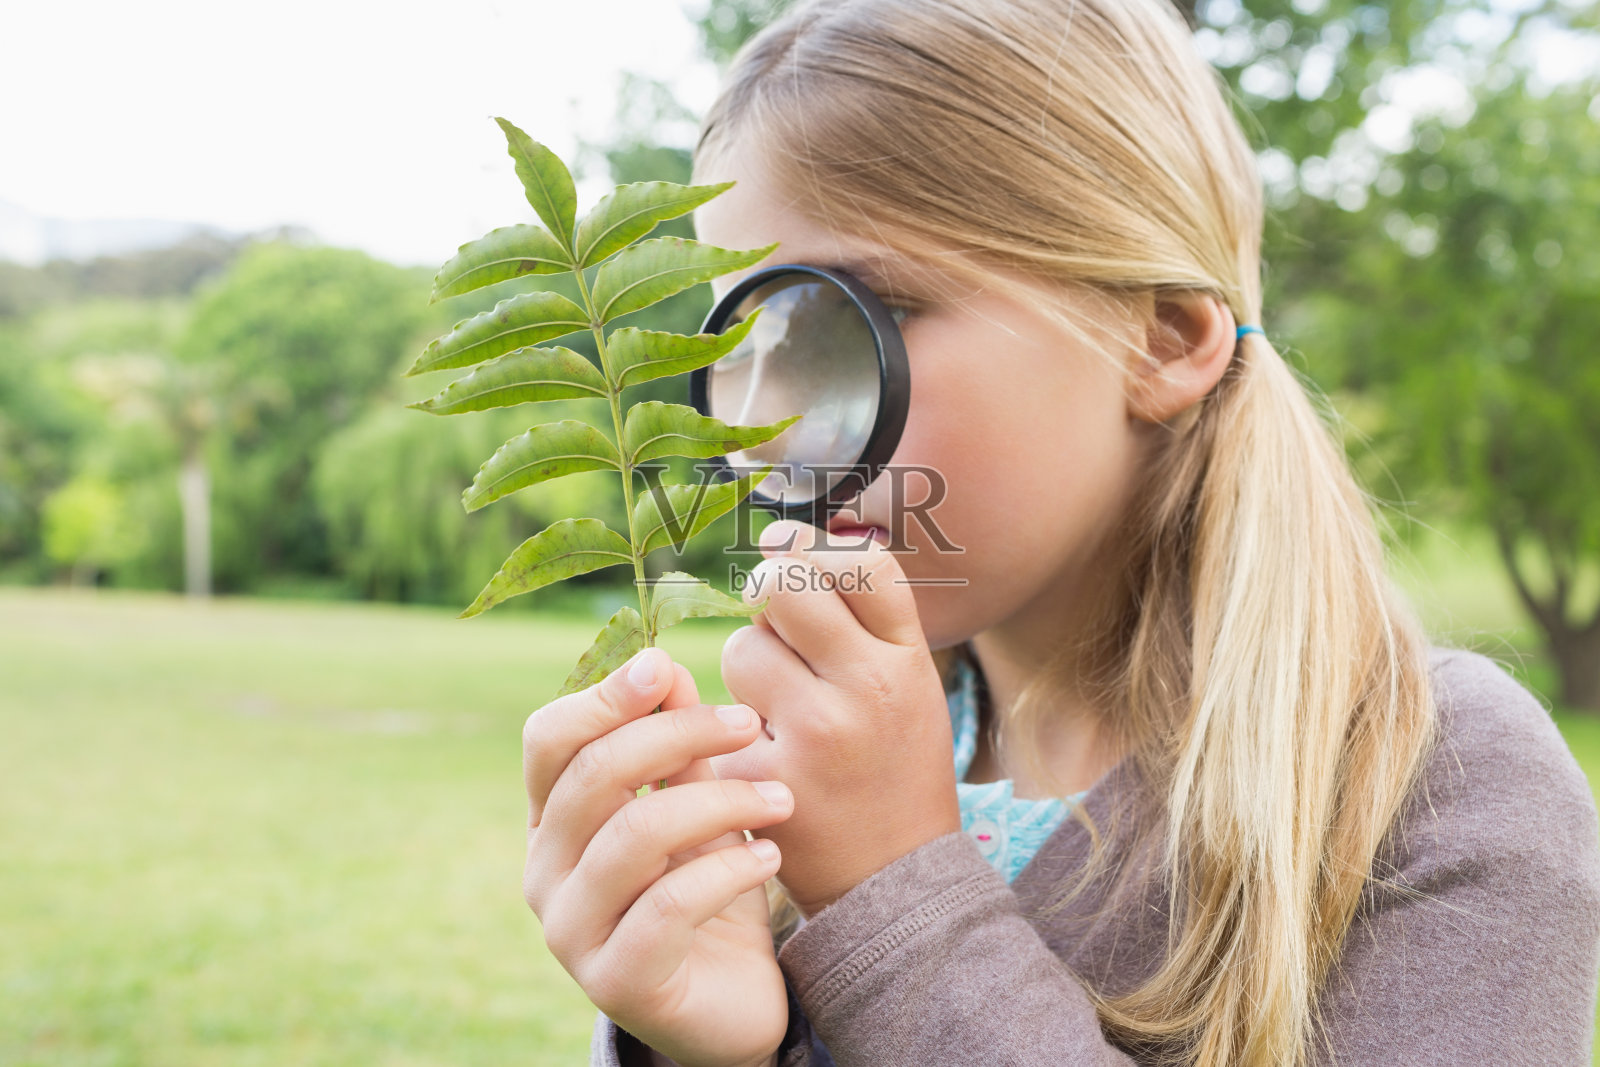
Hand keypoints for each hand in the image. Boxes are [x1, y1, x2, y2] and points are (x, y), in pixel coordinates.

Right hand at [523, 646, 792, 1066]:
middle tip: (748, 722)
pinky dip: (728, 869)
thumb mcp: (697, 805)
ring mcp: (571, 932)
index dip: (603, 697)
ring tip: (781, 796)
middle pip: (594, 775)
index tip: (665, 666)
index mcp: (550, 820)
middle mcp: (543, 873)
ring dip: (720, 800)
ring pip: (635, 834)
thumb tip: (663, 666)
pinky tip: (770, 856)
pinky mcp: (616, 982)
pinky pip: (668, 905)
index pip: (548, 741)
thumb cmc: (709, 890)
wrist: (735, 1002)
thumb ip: (678, 748)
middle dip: (678, 734)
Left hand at [715, 520, 960, 915]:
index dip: (815, 550)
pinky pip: (718, 717)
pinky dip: (727, 732)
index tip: (793, 558)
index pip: (859, 564)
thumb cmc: (894, 766)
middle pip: (786, 589)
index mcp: (907, 663)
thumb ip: (861, 614)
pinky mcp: (763, 782)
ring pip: (743, 649)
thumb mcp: (907, 685)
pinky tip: (758, 758)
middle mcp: (867, 691)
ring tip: (780, 709)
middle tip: (775, 627)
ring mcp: (815, 737)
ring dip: (748, 669)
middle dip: (768, 599)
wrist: (895, 884)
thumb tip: (784, 537)